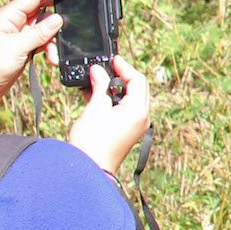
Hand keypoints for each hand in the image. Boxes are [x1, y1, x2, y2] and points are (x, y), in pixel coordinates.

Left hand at [0, 0, 70, 122]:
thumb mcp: (17, 47)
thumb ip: (39, 32)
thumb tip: (58, 19)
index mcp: (8, 15)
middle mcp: (14, 21)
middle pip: (42, 11)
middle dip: (56, 21)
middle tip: (70, 26)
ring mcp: (18, 34)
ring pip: (44, 29)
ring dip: (52, 41)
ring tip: (53, 55)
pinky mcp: (22, 47)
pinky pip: (41, 42)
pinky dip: (48, 49)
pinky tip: (51, 59)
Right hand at [68, 56, 150, 175]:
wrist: (89, 169)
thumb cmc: (92, 142)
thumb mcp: (95, 108)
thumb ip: (99, 86)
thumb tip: (98, 71)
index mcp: (138, 111)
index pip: (137, 80)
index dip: (124, 67)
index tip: (113, 60)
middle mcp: (141, 118)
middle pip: (138, 89)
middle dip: (122, 77)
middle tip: (106, 69)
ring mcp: (135, 127)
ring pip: (130, 99)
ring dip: (115, 89)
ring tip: (96, 82)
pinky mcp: (126, 132)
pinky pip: (124, 110)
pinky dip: (113, 101)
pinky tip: (95, 96)